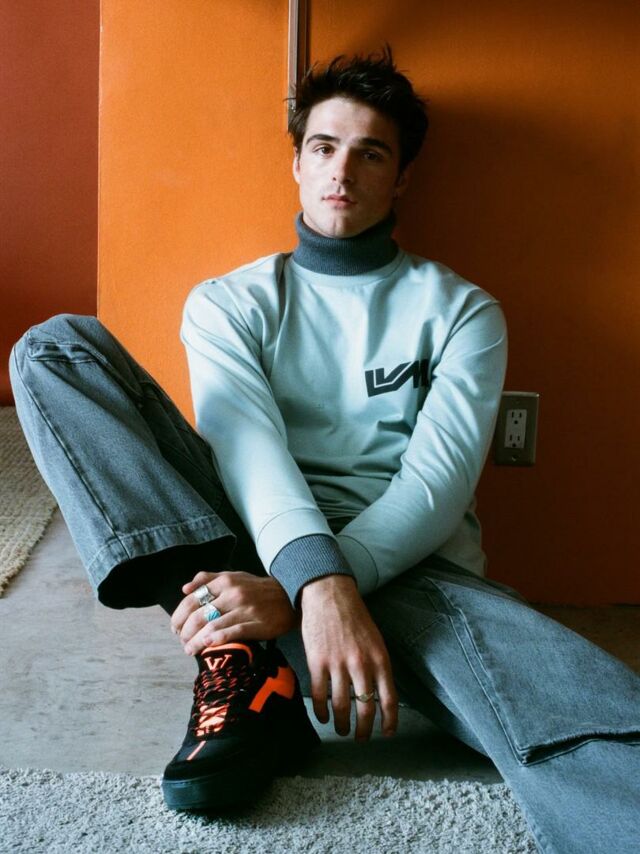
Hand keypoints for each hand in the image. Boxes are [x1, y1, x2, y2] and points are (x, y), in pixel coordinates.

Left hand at [170, 570, 299, 654]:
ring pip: (212, 627)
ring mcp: (245, 609)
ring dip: (196, 642)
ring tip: (189, 650)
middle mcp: (233, 594)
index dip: (179, 615)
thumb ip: (209, 579)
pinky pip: (232, 633)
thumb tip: (185, 588)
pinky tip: (207, 647)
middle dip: (185, 632)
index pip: (192, 599)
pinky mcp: (256, 624)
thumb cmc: (258, 589)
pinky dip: (216, 641)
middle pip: (199, 615)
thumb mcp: (235, 576)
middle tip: (182, 641)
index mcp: (225, 581)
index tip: (175, 627)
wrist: (290, 596)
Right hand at [300, 574, 397, 741]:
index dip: (389, 721)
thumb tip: (378, 694)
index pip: (389, 699)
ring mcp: (338, 664)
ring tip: (342, 730)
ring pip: (341, 706)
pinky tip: (324, 717)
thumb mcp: (375, 639)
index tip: (386, 733)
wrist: (329, 594)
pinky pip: (320, 695)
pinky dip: (321, 711)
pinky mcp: (317, 662)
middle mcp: (361, 664)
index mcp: (380, 658)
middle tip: (361, 738)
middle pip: (365, 709)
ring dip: (342, 724)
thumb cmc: (354, 616)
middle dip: (363, 730)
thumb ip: (378, 665)